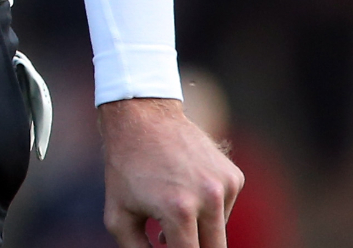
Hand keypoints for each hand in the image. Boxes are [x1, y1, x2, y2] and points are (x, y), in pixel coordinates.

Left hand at [99, 97, 241, 247]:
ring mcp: (225, 185)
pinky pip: (224, 209)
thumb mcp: (119, 216)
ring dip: (199, 232)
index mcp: (179, 211)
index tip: (169, 247)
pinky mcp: (234, 177)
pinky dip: (207, 211)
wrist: (143, 117)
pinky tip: (186, 192)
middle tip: (174, 239)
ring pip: (219, 233)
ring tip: (172, 214)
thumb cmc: (125, 169)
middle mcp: (208, 198)